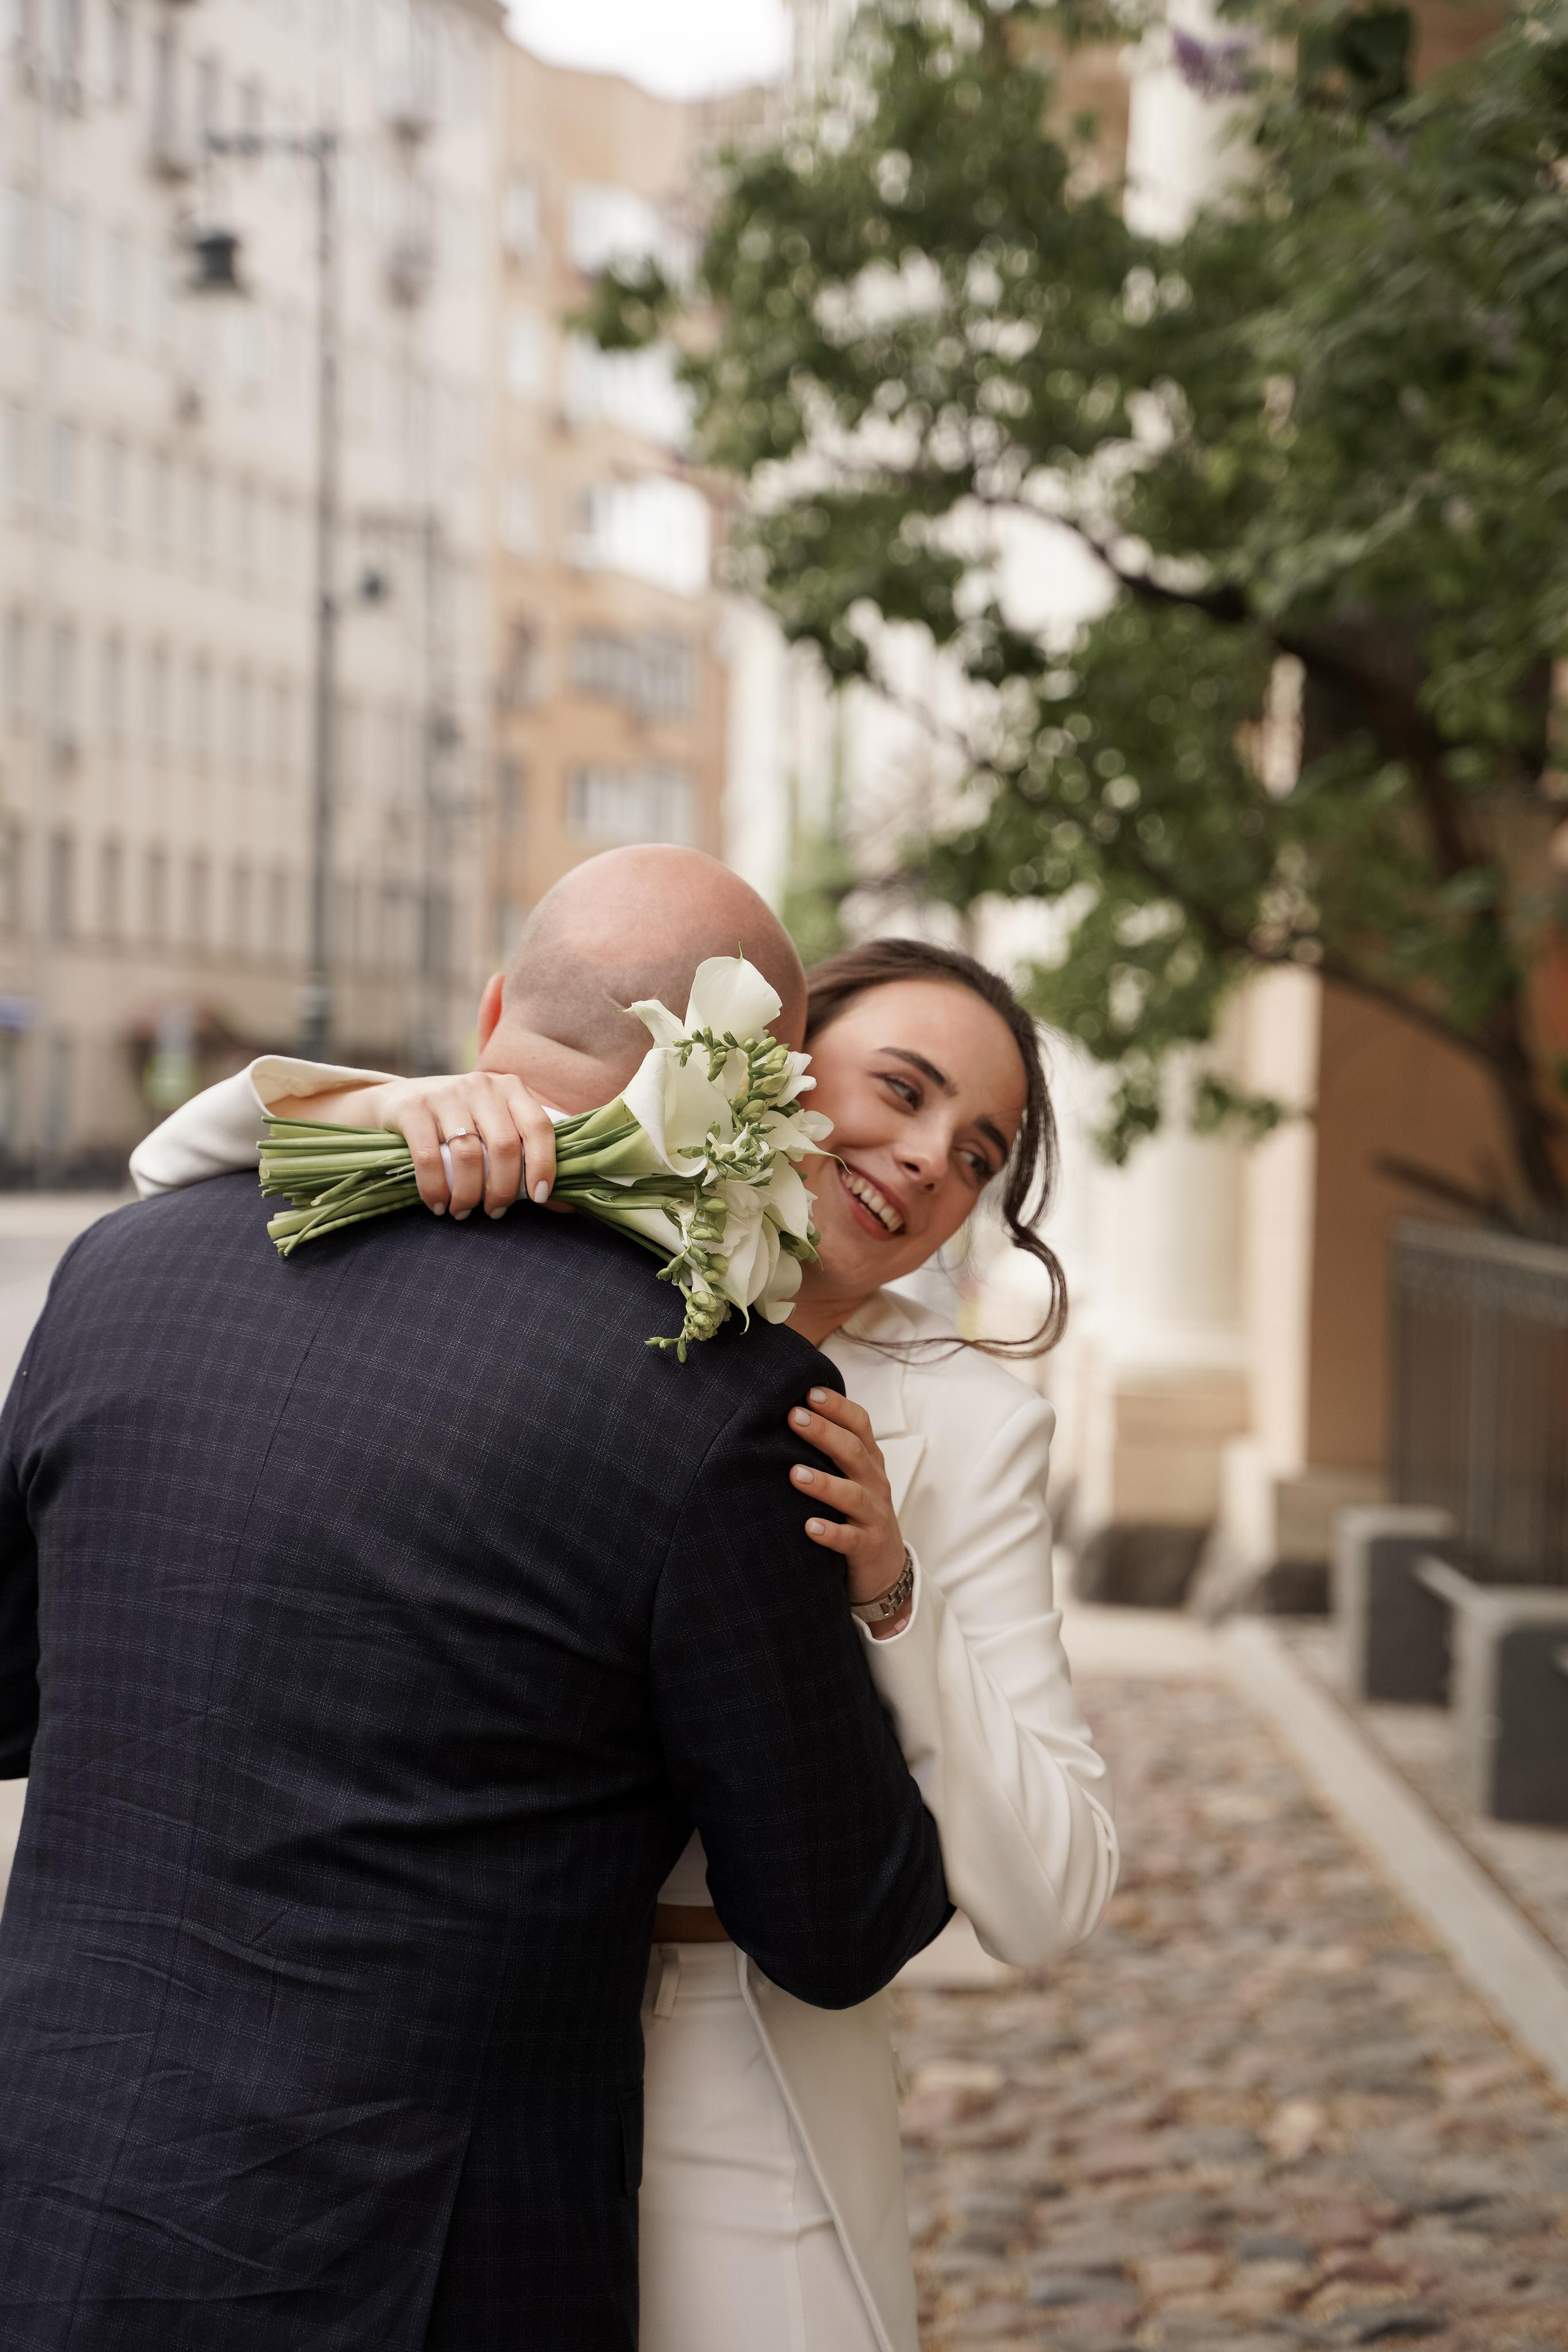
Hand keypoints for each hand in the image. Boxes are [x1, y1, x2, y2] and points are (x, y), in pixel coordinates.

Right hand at [276, 1072, 557, 1220]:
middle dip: (503, 1188)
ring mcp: (445, 1093)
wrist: (395, 1102)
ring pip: (468, 1154)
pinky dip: (435, 1189)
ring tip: (463, 1212)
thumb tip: (565, 1204)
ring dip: (468, 1194)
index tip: (539, 1197)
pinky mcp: (413, 1107)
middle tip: (495, 1212)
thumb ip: (524, 1159)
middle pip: (503, 1145)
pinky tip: (437, 1205)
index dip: (543, 1164)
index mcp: (510, 1088)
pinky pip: (429, 1157)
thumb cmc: (457, 1124)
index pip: (539, 1126)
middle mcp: (481, 1085)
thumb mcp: (492, 1130)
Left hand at [787, 1388, 911, 1638]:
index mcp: (869, 1462)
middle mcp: (875, 1483)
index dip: (838, 1407)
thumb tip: (787, 1413)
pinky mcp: (868, 1547)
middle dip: (825, 1433)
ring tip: (794, 1473)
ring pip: (852, 1495)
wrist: (886, 1569)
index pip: (860, 1425)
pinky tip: (810, 1528)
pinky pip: (850, 1539)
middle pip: (854, 1452)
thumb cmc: (857, 1513)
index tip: (809, 1391)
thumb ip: (830, 1450)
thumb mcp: (851, 1477)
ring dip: (824, 1483)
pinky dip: (831, 1533)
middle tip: (795, 1417)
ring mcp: (874, 1516)